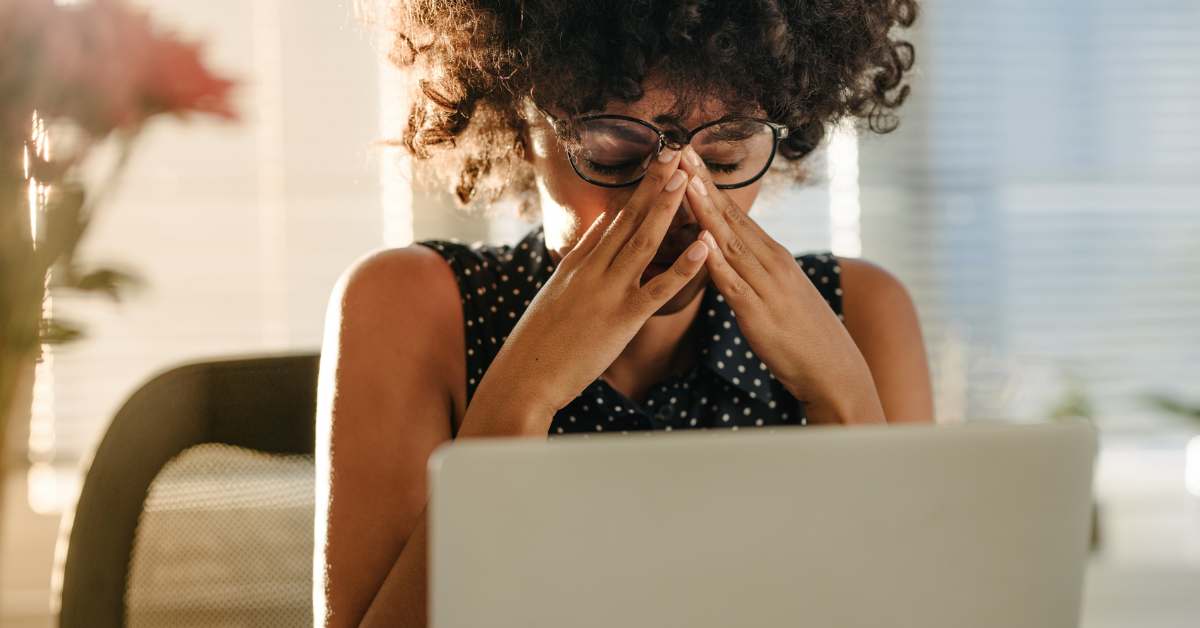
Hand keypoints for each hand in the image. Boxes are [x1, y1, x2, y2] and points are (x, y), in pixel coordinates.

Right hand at [459, 147, 709, 436]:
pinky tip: (704, 246)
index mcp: (579, 263)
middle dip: (655, 185)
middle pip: (629, 219)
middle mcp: (593, 269)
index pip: (615, 218)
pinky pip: (659, 289)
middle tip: (676, 153)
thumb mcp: (556, 290)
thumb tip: (601, 222)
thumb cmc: (539, 341)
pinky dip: (684, 266)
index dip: (639, 190)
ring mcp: (608, 291)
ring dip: (667, 209)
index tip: (658, 163)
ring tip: (687, 179)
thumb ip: (581, 255)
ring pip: (644, 242)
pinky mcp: (623, 318)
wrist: (525, 375)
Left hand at [676, 145, 884, 423]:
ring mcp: (766, 286)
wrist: (834, 371)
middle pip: (730, 217)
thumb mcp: (779, 292)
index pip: (735, 213)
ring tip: (685, 182)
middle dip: (702, 183)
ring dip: (706, 211)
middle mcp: (771, 263)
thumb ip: (755, 270)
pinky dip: (717, 262)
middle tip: (678, 149)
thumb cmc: (803, 335)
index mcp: (773, 256)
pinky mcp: (758, 314)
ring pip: (729, 242)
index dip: (709, 184)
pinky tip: (701, 243)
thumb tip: (730, 253)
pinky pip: (734, 284)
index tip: (687, 156)